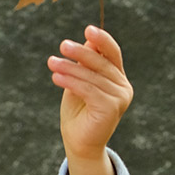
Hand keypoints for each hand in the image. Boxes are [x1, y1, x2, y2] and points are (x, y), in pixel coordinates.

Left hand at [47, 25, 132, 174]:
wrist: (79, 145)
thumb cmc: (78, 114)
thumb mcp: (80, 82)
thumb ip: (86, 64)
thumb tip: (88, 39)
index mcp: (118, 79)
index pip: (112, 54)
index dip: (102, 40)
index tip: (88, 29)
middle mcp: (123, 88)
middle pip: (101, 63)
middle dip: (80, 53)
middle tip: (62, 45)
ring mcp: (120, 98)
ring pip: (92, 76)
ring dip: (69, 68)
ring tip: (51, 63)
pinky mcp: (112, 108)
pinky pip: (88, 89)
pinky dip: (71, 82)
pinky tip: (56, 77)